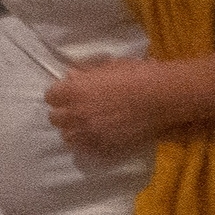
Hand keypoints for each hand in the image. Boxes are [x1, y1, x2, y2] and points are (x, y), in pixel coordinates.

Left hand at [44, 59, 172, 159]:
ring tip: (89, 124)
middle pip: (55, 118)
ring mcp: (89, 133)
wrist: (165, 96)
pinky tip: (100, 135)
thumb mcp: (107, 66)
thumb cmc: (138, 75)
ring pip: (67, 136)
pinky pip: (86, 149)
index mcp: (72, 91)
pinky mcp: (104, 146)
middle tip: (80, 109)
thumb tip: (70, 76)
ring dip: (75, 130)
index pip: (50, 96)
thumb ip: (84, 74)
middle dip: (66, 112)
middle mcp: (75, 114)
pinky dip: (89, 143)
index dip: (62, 94)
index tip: (72, 93)